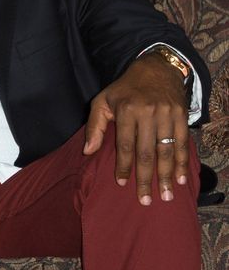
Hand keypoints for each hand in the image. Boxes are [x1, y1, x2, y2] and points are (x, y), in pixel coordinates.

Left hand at [84, 52, 189, 204]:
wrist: (156, 69)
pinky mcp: (182, 116)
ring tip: (166, 195)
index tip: (122, 184)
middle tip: (146, 200)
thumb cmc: (124, 89)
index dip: (124, 166)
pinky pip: (182, 143)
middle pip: (146, 152)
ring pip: (166, 150)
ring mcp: (167, 114)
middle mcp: (148, 113)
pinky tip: (180, 178)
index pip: (125, 145)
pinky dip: (181, 162)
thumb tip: (87, 152)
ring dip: (166, 175)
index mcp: (126, 110)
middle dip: (145, 178)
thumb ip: (94, 126)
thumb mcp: (102, 101)